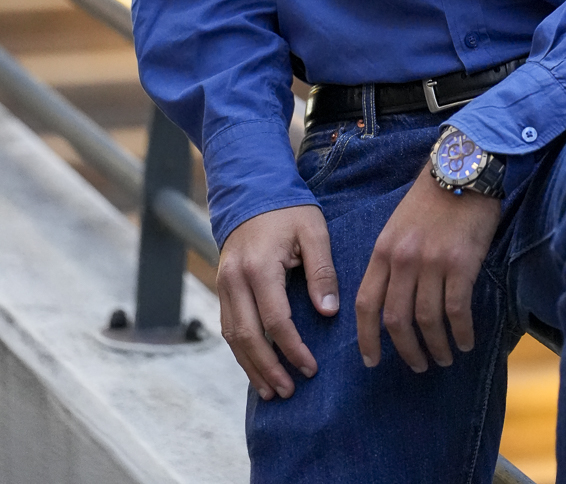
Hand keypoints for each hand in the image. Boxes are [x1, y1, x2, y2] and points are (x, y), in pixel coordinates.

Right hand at [217, 204, 337, 400]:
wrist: (252, 189)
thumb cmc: (289, 210)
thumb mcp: (313, 231)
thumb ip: (321, 270)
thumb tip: (327, 312)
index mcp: (259, 266)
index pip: (275, 320)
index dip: (293, 348)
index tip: (311, 368)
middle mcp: (234, 279)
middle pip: (248, 336)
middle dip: (268, 368)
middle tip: (289, 392)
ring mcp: (223, 284)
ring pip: (233, 337)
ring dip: (251, 367)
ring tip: (272, 391)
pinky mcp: (222, 287)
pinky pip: (229, 326)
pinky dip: (241, 351)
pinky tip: (256, 367)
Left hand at [355, 164, 501, 371]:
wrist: (463, 170)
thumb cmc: (432, 198)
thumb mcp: (398, 226)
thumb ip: (392, 260)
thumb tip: (392, 301)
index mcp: (383, 250)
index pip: (366, 304)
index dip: (366, 338)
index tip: (372, 361)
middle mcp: (403, 259)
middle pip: (396, 320)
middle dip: (406, 350)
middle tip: (418, 365)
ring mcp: (432, 262)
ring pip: (427, 321)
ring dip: (435, 347)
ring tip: (444, 358)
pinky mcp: (461, 264)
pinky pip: (457, 311)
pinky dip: (460, 333)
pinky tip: (465, 342)